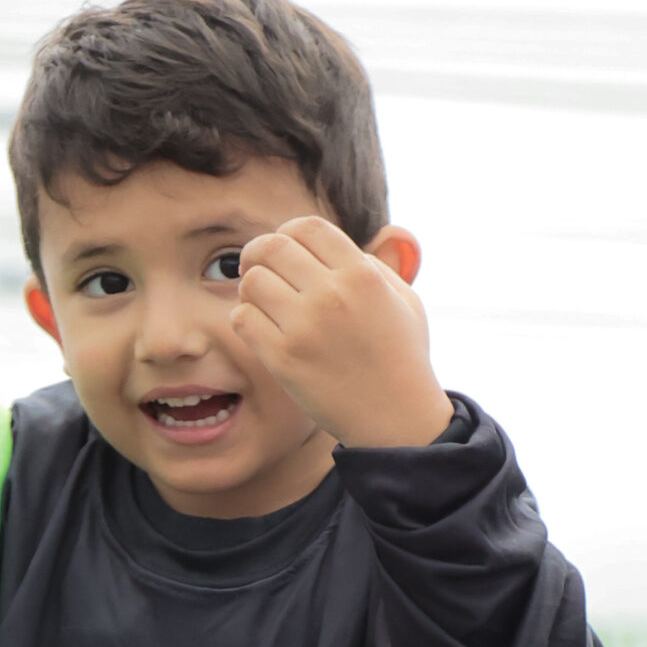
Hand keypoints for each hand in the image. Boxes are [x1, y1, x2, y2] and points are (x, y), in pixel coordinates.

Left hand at [231, 217, 453, 450]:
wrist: (397, 420)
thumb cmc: (402, 358)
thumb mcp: (405, 300)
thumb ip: (374, 265)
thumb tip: (338, 246)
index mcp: (361, 275)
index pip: (306, 227)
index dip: (288, 232)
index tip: (285, 249)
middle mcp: (331, 295)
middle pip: (272, 247)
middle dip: (258, 253)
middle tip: (256, 267)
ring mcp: (305, 328)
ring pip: (252, 281)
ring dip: (251, 289)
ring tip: (263, 304)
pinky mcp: (283, 360)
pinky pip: (242, 318)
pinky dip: (244, 318)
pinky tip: (258, 327)